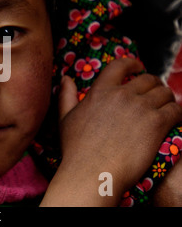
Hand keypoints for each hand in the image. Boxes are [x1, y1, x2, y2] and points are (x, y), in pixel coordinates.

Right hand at [41, 58, 181, 205]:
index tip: (138, 67)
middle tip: (155, 93)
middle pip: (148, 79)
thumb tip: (65, 79)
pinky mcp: (156, 124)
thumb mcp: (65, 118)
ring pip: (164, 92)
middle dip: (154, 84)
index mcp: (101, 91)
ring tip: (166, 106)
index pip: (121, 66)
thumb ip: (66, 96)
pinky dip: (178, 113)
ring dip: (167, 98)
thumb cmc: (76, 149)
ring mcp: (141, 108)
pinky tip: (175, 120)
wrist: (92, 172)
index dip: (133, 63)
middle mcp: (122, 95)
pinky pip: (176, 110)